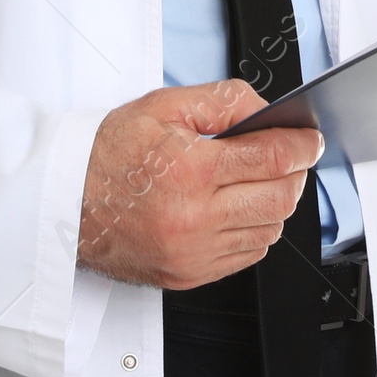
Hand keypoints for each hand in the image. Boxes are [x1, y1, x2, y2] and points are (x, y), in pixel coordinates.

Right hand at [77, 79, 322, 288]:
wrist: (67, 198)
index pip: (271, 158)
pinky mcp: (189, 275)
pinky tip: (241, 208)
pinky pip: (247, 256)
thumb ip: (223, 101)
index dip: (301, 145)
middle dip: (294, 173)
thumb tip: (266, 112)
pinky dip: (256, 230)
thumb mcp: (165, 105)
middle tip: (289, 155)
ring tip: (261, 180)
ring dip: (276, 203)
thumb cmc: (110, 151)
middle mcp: (195, 218)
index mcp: (190, 171)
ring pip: (268, 231)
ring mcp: (194, 252)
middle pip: (279, 199)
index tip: (310, 138)